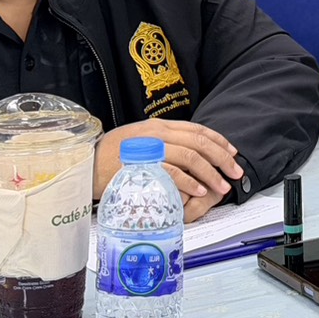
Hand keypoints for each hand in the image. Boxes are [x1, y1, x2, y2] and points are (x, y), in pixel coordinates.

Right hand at [94, 119, 243, 222]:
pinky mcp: (141, 166)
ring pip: (190, 156)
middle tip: (235, 172)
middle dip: (222, 158)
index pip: (197, 129)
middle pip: (199, 142)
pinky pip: (172, 172)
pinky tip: (200, 191)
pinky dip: (189, 182)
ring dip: (210, 173)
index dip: (219, 141)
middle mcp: (156, 133)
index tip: (233, 152)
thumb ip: (163, 142)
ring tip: (221, 187)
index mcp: (158, 126)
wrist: (83, 165)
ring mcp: (149, 149)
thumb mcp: (140, 141)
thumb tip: (189, 151)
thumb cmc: (111, 157)